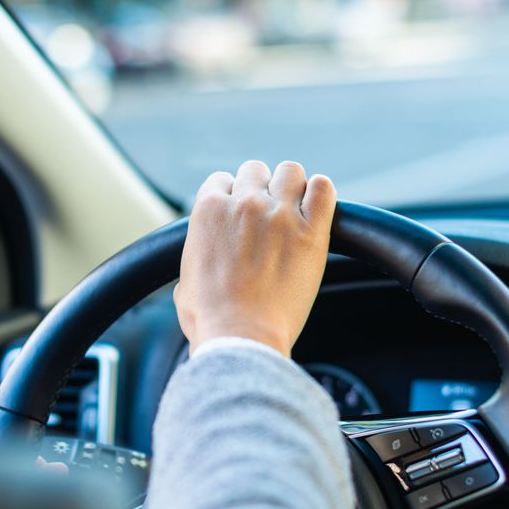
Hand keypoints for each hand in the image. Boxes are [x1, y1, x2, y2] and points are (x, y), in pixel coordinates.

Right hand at [175, 160, 335, 357]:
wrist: (241, 338)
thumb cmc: (210, 319)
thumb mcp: (184, 283)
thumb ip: (194, 261)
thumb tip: (197, 269)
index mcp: (209, 210)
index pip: (222, 180)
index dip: (231, 197)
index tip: (238, 216)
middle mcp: (244, 203)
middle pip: (255, 170)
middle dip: (260, 189)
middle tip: (266, 217)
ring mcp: (280, 214)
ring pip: (290, 172)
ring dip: (291, 188)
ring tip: (293, 211)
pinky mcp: (312, 231)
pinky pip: (324, 189)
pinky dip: (321, 194)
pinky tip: (316, 210)